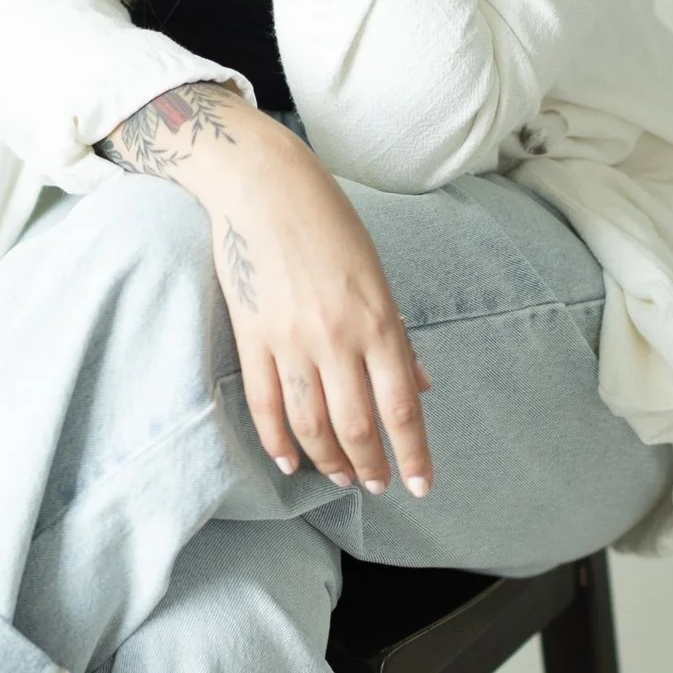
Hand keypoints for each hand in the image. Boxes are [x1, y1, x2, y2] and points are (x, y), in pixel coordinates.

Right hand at [100, 89, 432, 493]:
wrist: (265, 187)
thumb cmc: (329, 224)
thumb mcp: (377, 276)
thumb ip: (397, 338)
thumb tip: (420, 387)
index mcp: (378, 321)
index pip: (401, 407)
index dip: (413, 454)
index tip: (420, 485)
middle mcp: (338, 338)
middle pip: (357, 426)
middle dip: (371, 466)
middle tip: (376, 486)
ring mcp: (291, 340)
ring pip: (311, 424)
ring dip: (329, 461)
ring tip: (341, 478)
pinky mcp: (252, 337)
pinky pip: (265, 404)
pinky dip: (278, 440)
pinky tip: (290, 461)